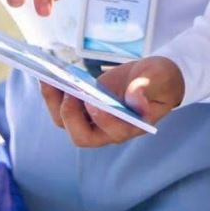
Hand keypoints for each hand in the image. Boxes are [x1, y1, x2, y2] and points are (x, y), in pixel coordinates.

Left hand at [40, 56, 184, 147]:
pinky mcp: (83, 107)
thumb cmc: (160, 80)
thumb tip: (136, 99)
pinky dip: (52, 93)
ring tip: (49, 78)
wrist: (152, 77)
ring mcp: (93, 120)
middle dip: (71, 115)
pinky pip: (61, 107)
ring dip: (54, 103)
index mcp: (132, 126)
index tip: (95, 100)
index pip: (114, 132)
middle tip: (70, 90)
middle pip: (82, 136)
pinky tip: (49, 75)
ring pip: (66, 123)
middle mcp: (109, 130)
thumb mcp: (160, 77)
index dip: (103, 119)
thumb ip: (149, 86)